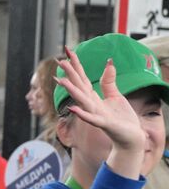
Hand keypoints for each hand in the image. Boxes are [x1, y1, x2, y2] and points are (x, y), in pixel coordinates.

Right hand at [55, 45, 146, 176]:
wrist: (129, 137)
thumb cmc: (122, 118)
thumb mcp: (115, 96)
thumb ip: (109, 81)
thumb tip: (108, 62)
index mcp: (93, 97)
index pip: (82, 78)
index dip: (76, 64)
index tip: (67, 51)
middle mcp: (90, 104)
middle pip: (79, 85)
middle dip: (69, 74)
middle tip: (59, 61)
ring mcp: (95, 113)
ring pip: (81, 100)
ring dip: (71, 91)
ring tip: (60, 80)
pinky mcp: (104, 123)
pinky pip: (91, 118)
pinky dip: (82, 114)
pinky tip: (74, 109)